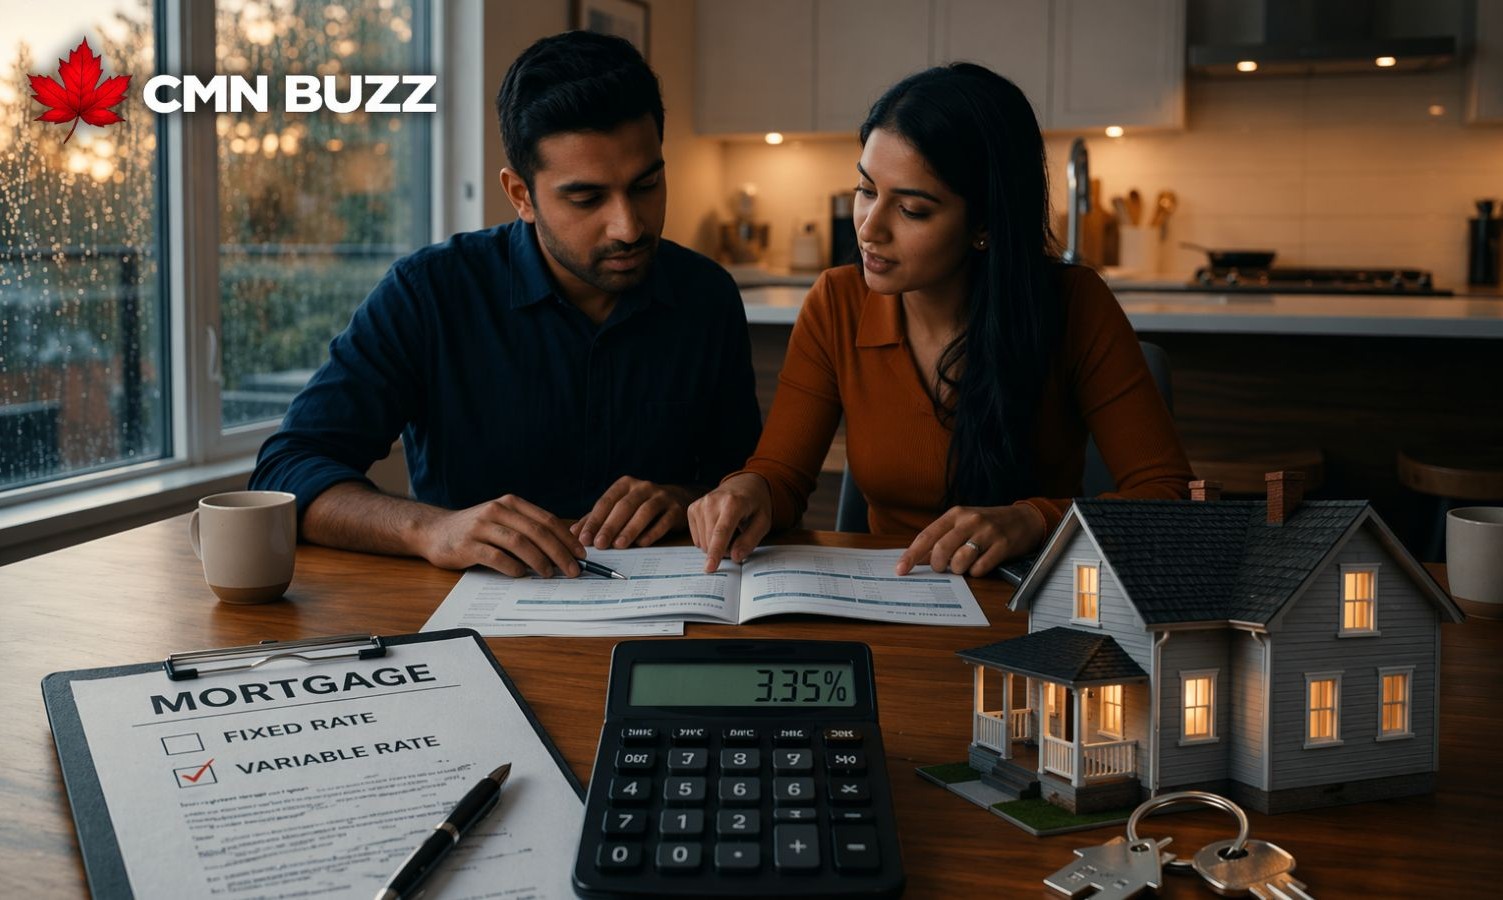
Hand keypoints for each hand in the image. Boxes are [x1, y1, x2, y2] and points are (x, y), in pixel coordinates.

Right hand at [420, 494, 584, 577]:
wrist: (435, 531)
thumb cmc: (476, 530)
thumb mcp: (503, 521)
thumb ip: (527, 529)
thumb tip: (562, 549)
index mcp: (511, 504)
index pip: (547, 520)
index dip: (566, 538)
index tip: (581, 555)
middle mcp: (498, 510)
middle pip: (537, 532)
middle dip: (560, 553)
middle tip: (572, 570)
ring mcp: (482, 527)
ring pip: (519, 543)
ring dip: (539, 561)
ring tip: (550, 574)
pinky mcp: (468, 545)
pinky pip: (496, 557)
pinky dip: (512, 567)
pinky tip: (521, 575)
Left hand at [572, 477, 693, 549]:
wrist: (678, 499)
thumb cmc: (641, 506)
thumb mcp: (619, 507)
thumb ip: (597, 518)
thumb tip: (575, 533)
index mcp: (625, 484)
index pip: (606, 502)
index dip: (594, 520)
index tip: (584, 538)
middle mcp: (643, 487)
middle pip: (624, 506)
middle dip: (610, 526)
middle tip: (599, 544)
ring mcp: (661, 497)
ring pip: (644, 512)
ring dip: (630, 529)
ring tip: (619, 545)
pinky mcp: (676, 509)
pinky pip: (664, 521)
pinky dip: (652, 532)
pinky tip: (642, 544)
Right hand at [687, 474, 772, 572]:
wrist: (743, 484)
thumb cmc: (755, 505)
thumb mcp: (763, 522)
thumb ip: (750, 540)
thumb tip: (735, 557)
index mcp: (733, 503)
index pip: (721, 532)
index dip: (716, 552)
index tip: (709, 568)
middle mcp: (712, 501)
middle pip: (711, 541)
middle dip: (724, 551)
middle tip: (738, 541)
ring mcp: (700, 504)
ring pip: (703, 542)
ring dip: (716, 546)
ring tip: (729, 532)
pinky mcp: (692, 509)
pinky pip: (697, 539)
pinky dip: (707, 540)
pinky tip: (717, 528)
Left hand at [896, 504, 1046, 576]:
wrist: (1023, 519)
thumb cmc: (987, 525)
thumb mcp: (962, 525)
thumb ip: (940, 540)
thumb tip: (916, 559)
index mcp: (955, 514)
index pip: (927, 536)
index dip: (911, 555)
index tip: (900, 570)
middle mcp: (970, 520)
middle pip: (941, 550)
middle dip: (938, 565)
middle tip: (942, 568)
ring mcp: (987, 532)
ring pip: (960, 560)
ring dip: (958, 570)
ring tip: (964, 565)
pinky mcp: (1002, 545)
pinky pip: (980, 568)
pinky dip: (976, 572)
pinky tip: (980, 565)